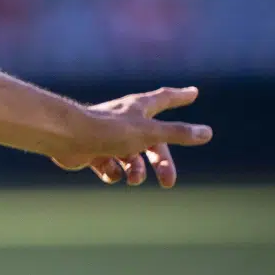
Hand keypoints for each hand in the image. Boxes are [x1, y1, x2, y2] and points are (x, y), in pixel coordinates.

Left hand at [51, 86, 211, 188]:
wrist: (66, 137)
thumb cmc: (109, 130)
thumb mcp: (149, 133)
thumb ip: (178, 133)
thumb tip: (207, 132)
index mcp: (139, 109)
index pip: (165, 98)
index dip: (179, 96)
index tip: (193, 92)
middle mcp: (125, 121)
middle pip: (152, 141)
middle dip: (162, 162)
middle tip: (169, 182)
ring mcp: (108, 137)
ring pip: (131, 157)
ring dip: (136, 171)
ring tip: (133, 177)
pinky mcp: (93, 152)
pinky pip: (110, 167)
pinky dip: (113, 172)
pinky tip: (109, 170)